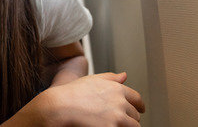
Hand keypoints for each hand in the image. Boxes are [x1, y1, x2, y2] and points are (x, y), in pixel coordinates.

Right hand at [29, 72, 144, 126]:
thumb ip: (111, 78)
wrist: (59, 107)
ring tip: (113, 124)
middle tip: (117, 120)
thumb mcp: (92, 80)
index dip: (138, 106)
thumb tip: (124, 76)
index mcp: (117, 89)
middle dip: (129, 118)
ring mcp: (117, 118)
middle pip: (135, 115)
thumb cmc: (72, 93)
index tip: (138, 110)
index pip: (137, 99)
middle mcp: (120, 103)